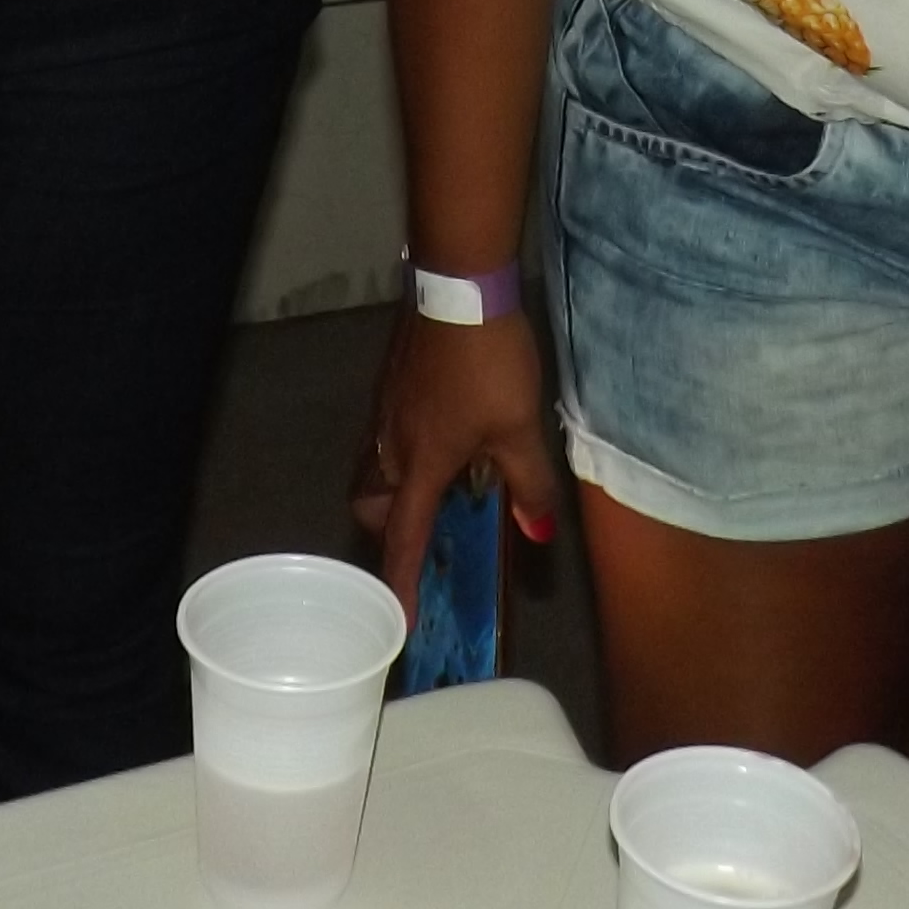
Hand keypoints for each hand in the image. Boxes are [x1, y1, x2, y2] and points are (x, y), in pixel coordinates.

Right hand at [350, 309, 564, 617]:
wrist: (457, 286)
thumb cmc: (489, 362)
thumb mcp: (520, 428)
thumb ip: (530, 485)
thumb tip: (539, 535)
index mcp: (420, 464)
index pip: (404, 538)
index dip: (400, 583)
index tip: (398, 622)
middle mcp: (391, 443)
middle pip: (369, 502)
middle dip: (386, 526)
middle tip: (424, 527)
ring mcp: (385, 409)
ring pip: (372, 466)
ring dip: (393, 486)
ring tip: (436, 482)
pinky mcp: (390, 382)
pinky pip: (384, 435)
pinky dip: (402, 451)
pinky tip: (441, 431)